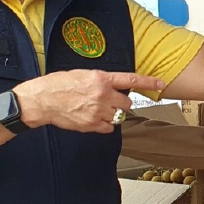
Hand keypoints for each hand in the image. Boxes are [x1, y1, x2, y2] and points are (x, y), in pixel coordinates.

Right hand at [13, 71, 164, 133]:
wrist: (42, 100)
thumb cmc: (59, 84)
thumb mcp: (82, 75)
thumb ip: (101, 81)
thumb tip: (114, 87)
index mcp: (101, 79)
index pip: (130, 80)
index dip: (148, 82)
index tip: (161, 83)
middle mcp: (102, 95)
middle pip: (127, 103)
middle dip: (121, 103)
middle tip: (108, 101)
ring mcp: (98, 111)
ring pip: (118, 116)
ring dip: (112, 113)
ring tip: (97, 109)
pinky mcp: (91, 125)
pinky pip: (109, 128)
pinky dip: (105, 125)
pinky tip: (94, 118)